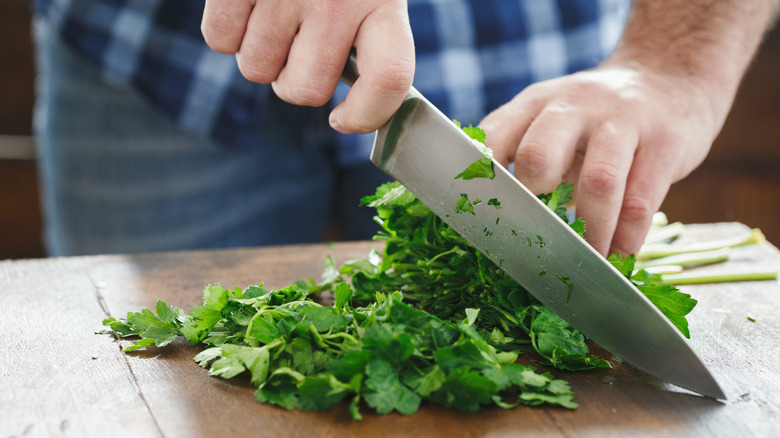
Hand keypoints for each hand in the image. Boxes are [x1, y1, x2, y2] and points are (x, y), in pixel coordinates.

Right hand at [201, 0, 413, 133]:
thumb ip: (371, 43)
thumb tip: (349, 111)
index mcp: (383, 0)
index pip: (387, 80)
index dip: (366, 115)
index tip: (343, 120)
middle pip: (304, 91)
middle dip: (295, 79)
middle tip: (300, 46)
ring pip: (256, 71)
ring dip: (261, 53)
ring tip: (275, 13)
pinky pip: (220, 40)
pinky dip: (227, 31)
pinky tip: (247, 4)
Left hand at [479, 62, 720, 256]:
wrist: (671, 76)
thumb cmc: (596, 117)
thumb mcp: (552, 119)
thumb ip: (522, 154)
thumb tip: (493, 219)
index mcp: (534, 103)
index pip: (491, 138)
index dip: (480, 183)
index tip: (478, 221)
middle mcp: (573, 105)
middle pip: (538, 155)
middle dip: (530, 205)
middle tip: (531, 241)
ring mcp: (622, 120)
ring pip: (598, 182)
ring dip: (586, 234)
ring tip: (580, 266)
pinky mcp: (665, 143)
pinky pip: (640, 201)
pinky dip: (625, 239)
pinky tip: (615, 260)